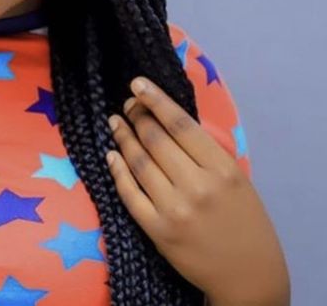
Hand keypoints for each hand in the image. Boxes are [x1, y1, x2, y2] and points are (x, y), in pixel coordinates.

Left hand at [105, 77, 288, 304]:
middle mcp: (197, 186)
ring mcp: (174, 209)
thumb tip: (165, 117)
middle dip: (137, 116)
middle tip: (126, 104)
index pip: (180, 124)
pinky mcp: (157, 230)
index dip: (155, 100)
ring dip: (123, 137)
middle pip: (155, 139)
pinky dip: (117, 170)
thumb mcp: (236, 179)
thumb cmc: (243, 220)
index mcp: (221, 169)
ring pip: (138, 162)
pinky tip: (111, 155)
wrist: (248, 276)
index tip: (137, 84)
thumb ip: (204, 152)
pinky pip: (129, 194)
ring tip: (115, 122)